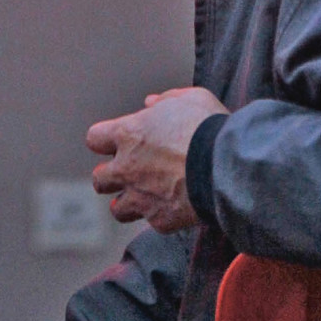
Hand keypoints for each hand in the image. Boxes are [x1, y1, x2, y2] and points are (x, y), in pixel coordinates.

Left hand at [85, 87, 227, 232]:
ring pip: (118, 209)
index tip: (115, 143)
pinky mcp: (160, 220)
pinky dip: (160, 216)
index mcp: (129, 134)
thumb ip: (165, 101)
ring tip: (141, 199)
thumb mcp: (189, 99)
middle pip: (100, 179)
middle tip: (126, 173)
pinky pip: (152, 221)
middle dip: (110, 177)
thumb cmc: (207, 127)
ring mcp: (141, 197)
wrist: (225, 166)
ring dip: (126, 203)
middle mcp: (127, 168)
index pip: (95, 139)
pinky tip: (173, 208)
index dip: (104, 141)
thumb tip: (151, 104)